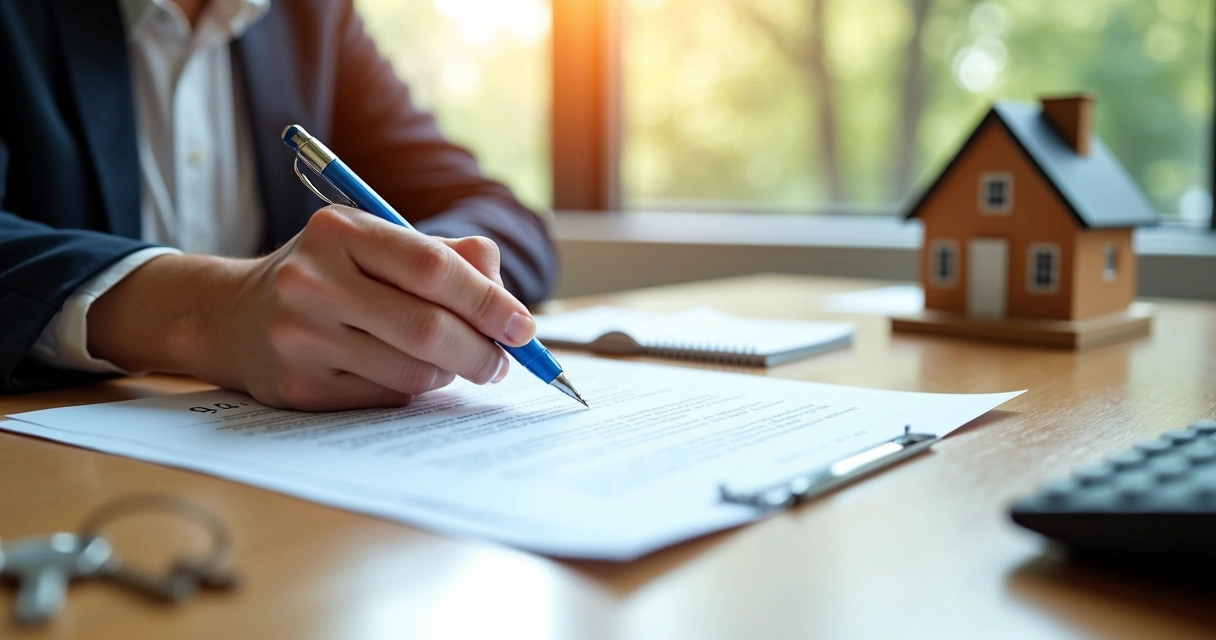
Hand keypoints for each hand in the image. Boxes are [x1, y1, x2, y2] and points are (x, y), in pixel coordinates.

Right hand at [87, 206, 537, 410]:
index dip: (488, 301)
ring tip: (451, 363)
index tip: (522, 326)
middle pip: (427, 328)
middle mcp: (312, 281)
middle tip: (502, 362)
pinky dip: (411, 390)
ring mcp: (300, 337)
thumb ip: (446, 256)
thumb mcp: (374, 242)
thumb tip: (504, 297)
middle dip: (481, 351)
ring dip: (448, 373)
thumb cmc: (328, 274)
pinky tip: (405, 373)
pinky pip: (384, 398)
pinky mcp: (298, 387)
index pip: (432, 268)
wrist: (231, 316)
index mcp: (340, 231)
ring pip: (411, 371)